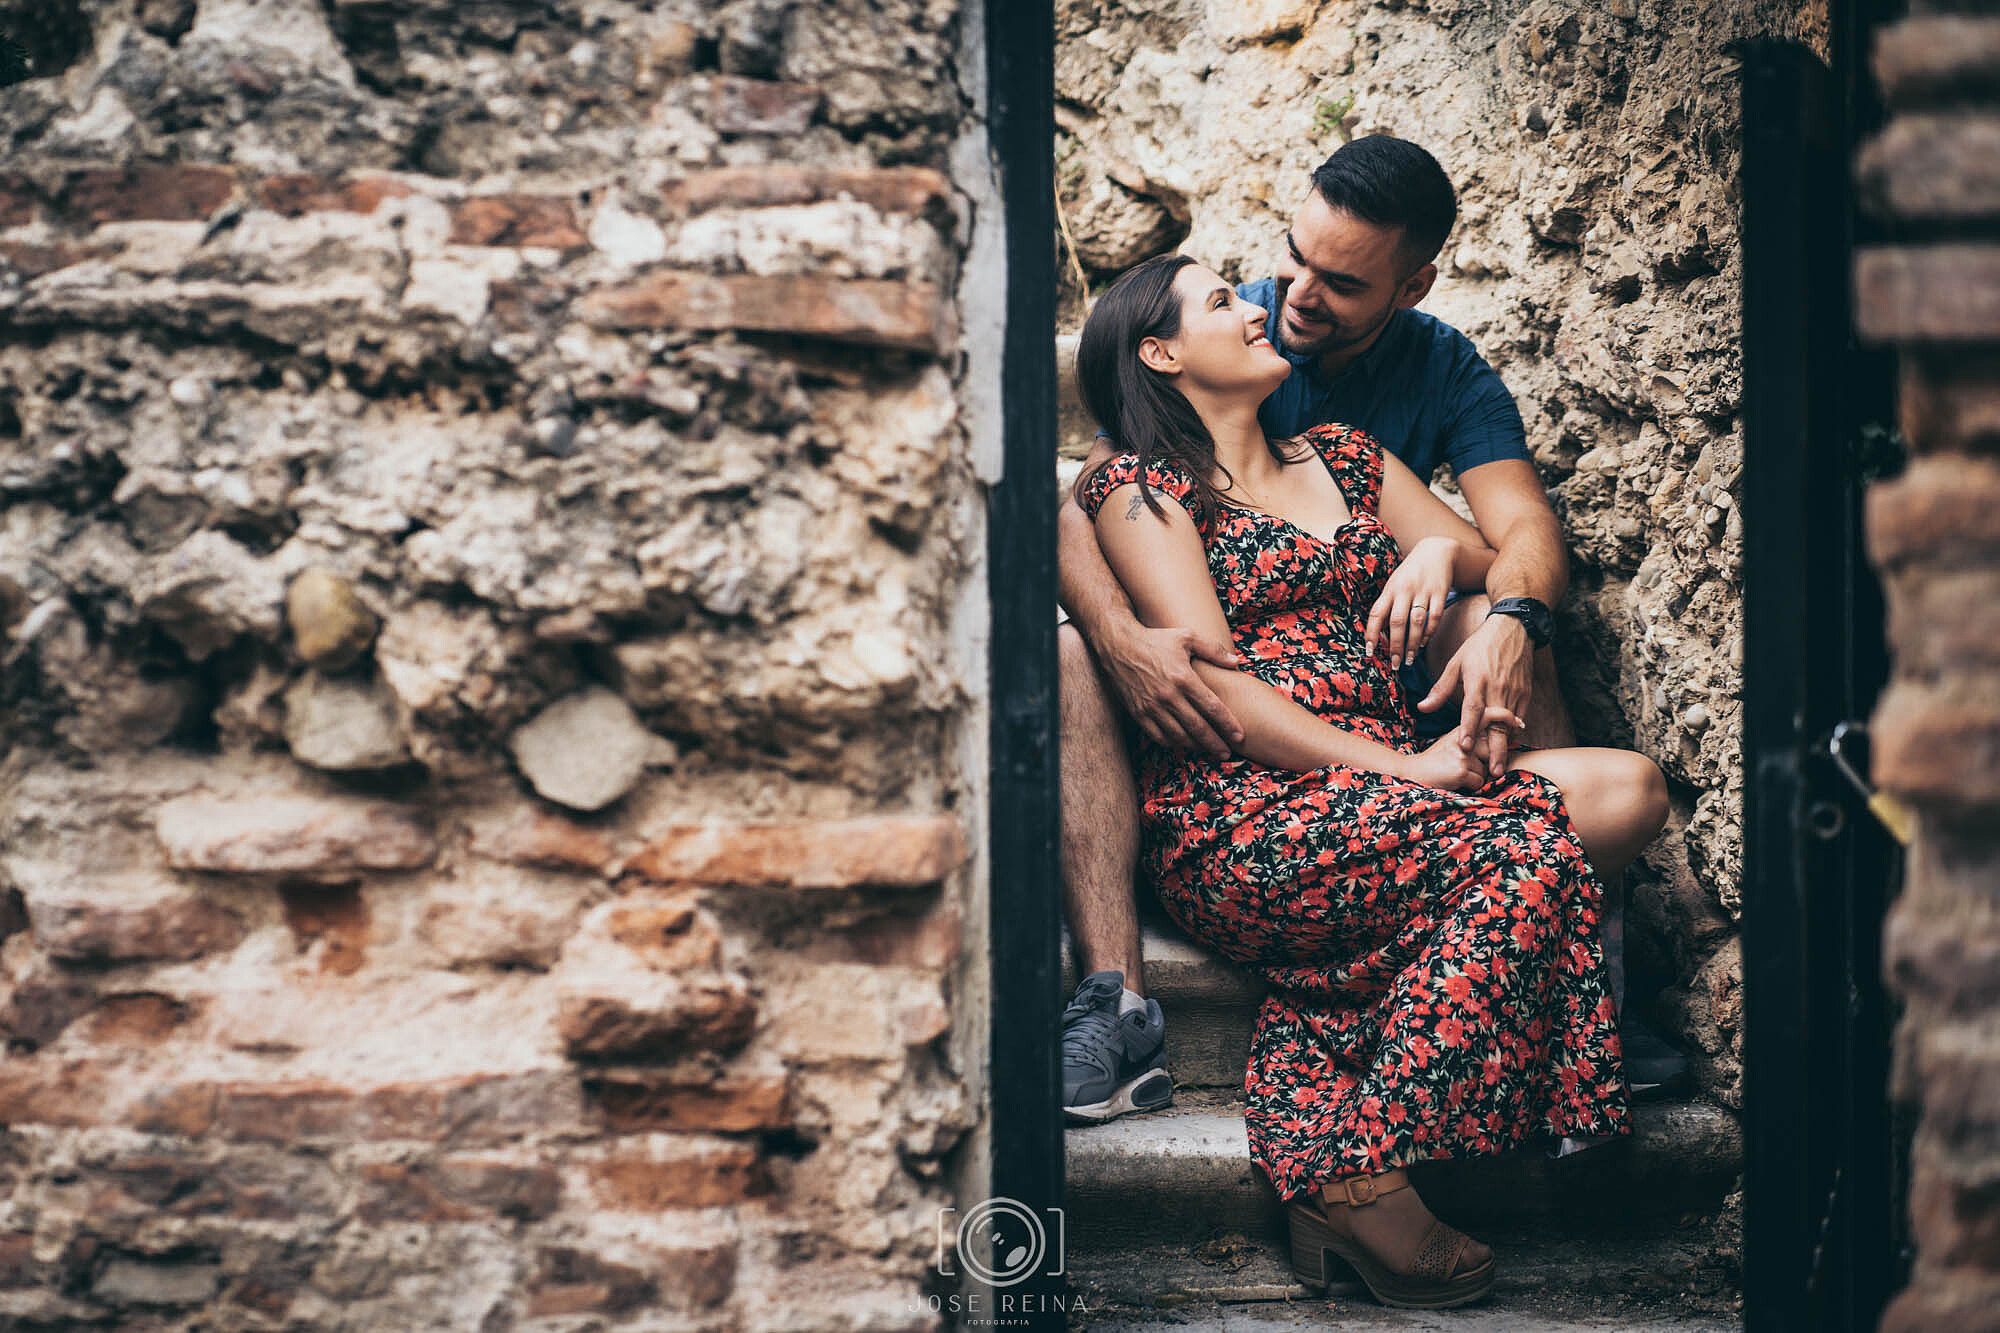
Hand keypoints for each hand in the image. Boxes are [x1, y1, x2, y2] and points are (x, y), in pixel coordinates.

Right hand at [1097, 621, 1245, 758]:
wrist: (1118, 645)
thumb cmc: (1156, 639)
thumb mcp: (1187, 637)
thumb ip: (1214, 650)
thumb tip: (1237, 662)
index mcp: (1184, 677)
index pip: (1212, 708)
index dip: (1227, 725)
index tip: (1239, 736)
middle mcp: (1168, 695)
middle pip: (1198, 727)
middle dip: (1215, 743)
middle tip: (1227, 754)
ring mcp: (1151, 706)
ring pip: (1178, 736)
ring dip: (1195, 747)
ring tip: (1208, 751)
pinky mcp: (1138, 713)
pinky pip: (1158, 736)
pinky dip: (1172, 744)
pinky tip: (1183, 745)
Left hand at [1366, 536, 1456, 667]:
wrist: (1437, 551)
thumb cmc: (1410, 573)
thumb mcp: (1394, 584)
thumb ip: (1388, 605)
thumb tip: (1380, 633)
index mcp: (1390, 589)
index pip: (1377, 614)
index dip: (1372, 633)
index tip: (1370, 651)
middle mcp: (1405, 590)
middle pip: (1397, 622)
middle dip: (1395, 646)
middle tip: (1395, 664)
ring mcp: (1423, 591)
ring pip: (1417, 622)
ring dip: (1412, 644)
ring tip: (1409, 659)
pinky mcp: (1440, 593)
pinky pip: (1435, 617)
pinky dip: (1429, 633)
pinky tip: (1423, 643)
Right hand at [1402, 705, 1523, 790]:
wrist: (1413, 773)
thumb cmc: (1436, 761)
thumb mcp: (1452, 742)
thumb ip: (1472, 739)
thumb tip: (1496, 745)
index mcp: (1461, 729)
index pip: (1488, 715)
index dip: (1505, 717)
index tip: (1519, 722)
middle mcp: (1463, 737)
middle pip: (1492, 749)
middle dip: (1487, 761)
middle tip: (1465, 764)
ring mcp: (1463, 753)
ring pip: (1487, 769)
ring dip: (1476, 776)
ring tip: (1456, 773)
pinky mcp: (1462, 769)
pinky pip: (1479, 782)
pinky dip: (1470, 786)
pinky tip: (1454, 780)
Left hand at [1418, 614, 1533, 779]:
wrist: (1514, 628)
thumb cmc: (1480, 646)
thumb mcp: (1456, 663)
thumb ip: (1441, 689)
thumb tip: (1422, 708)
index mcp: (1478, 680)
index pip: (1473, 708)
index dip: (1468, 729)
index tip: (1465, 747)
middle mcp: (1498, 688)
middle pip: (1497, 725)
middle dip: (1495, 750)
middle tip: (1493, 772)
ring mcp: (1515, 691)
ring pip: (1511, 725)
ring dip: (1506, 746)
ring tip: (1500, 765)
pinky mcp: (1526, 692)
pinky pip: (1520, 717)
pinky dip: (1515, 732)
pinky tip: (1508, 745)